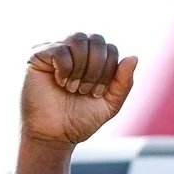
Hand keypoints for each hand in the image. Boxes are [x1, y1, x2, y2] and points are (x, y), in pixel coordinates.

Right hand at [22, 33, 136, 147]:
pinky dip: (65, 69)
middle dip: (97, 67)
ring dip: (81, 67)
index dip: (109, 70)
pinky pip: (60, 49)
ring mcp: (57, 51)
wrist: (54, 135)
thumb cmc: (80, 120)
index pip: (110, 49)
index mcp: (94, 61)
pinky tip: (59, 82)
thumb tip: (134, 57)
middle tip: (86, 91)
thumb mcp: (110, 104)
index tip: (96, 94)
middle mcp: (76, 52)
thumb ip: (123, 83)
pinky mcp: (39, 55)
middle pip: (96, 40)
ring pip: (78, 39)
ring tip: (73, 88)